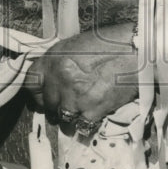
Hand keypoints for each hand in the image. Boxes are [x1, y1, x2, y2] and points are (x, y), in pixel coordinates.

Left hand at [24, 28, 138, 125]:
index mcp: (53, 60)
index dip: (36, 92)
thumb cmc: (108, 44)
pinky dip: (86, 123)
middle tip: (67, 103)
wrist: (137, 50)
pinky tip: (93, 114)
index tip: (42, 96)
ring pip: (63, 118)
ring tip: (80, 110)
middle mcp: (60, 79)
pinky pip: (82, 125)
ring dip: (70, 117)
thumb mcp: (74, 46)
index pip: (30, 83)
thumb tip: (49, 81)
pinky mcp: (94, 109)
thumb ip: (57, 64)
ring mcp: (76, 97)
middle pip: (47, 104)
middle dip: (55, 106)